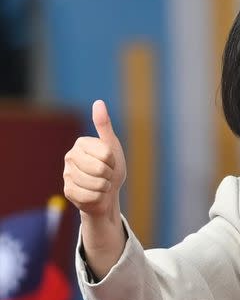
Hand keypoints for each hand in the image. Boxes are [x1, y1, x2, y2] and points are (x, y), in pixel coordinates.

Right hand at [63, 100, 126, 217]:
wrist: (108, 193)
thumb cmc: (111, 168)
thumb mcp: (112, 146)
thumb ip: (104, 125)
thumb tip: (98, 102)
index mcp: (81, 143)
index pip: (105, 154)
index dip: (113, 161)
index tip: (110, 162)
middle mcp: (70, 157)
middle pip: (99, 169)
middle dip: (109, 175)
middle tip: (106, 175)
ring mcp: (67, 175)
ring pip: (95, 183)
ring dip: (104, 187)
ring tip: (101, 184)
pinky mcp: (68, 191)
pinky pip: (90, 196)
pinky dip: (98, 197)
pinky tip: (95, 193)